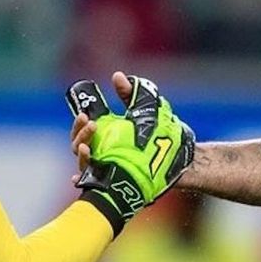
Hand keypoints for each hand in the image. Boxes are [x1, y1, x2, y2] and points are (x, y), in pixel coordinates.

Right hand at [64, 72, 194, 235]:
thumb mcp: (148, 111)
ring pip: (84, 164)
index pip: (84, 130)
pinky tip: (77, 178)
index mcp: (107, 136)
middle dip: (80, 135)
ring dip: (80, 154)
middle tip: (90, 124)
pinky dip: (81, 181)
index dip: (79, 124)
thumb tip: (117, 76)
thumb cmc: (164, 136)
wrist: (184, 162)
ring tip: (86, 146)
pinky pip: (93, 185)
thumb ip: (131, 94)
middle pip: (79, 146)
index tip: (83, 115)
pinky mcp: (114, 185)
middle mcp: (103, 153)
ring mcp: (108, 170)